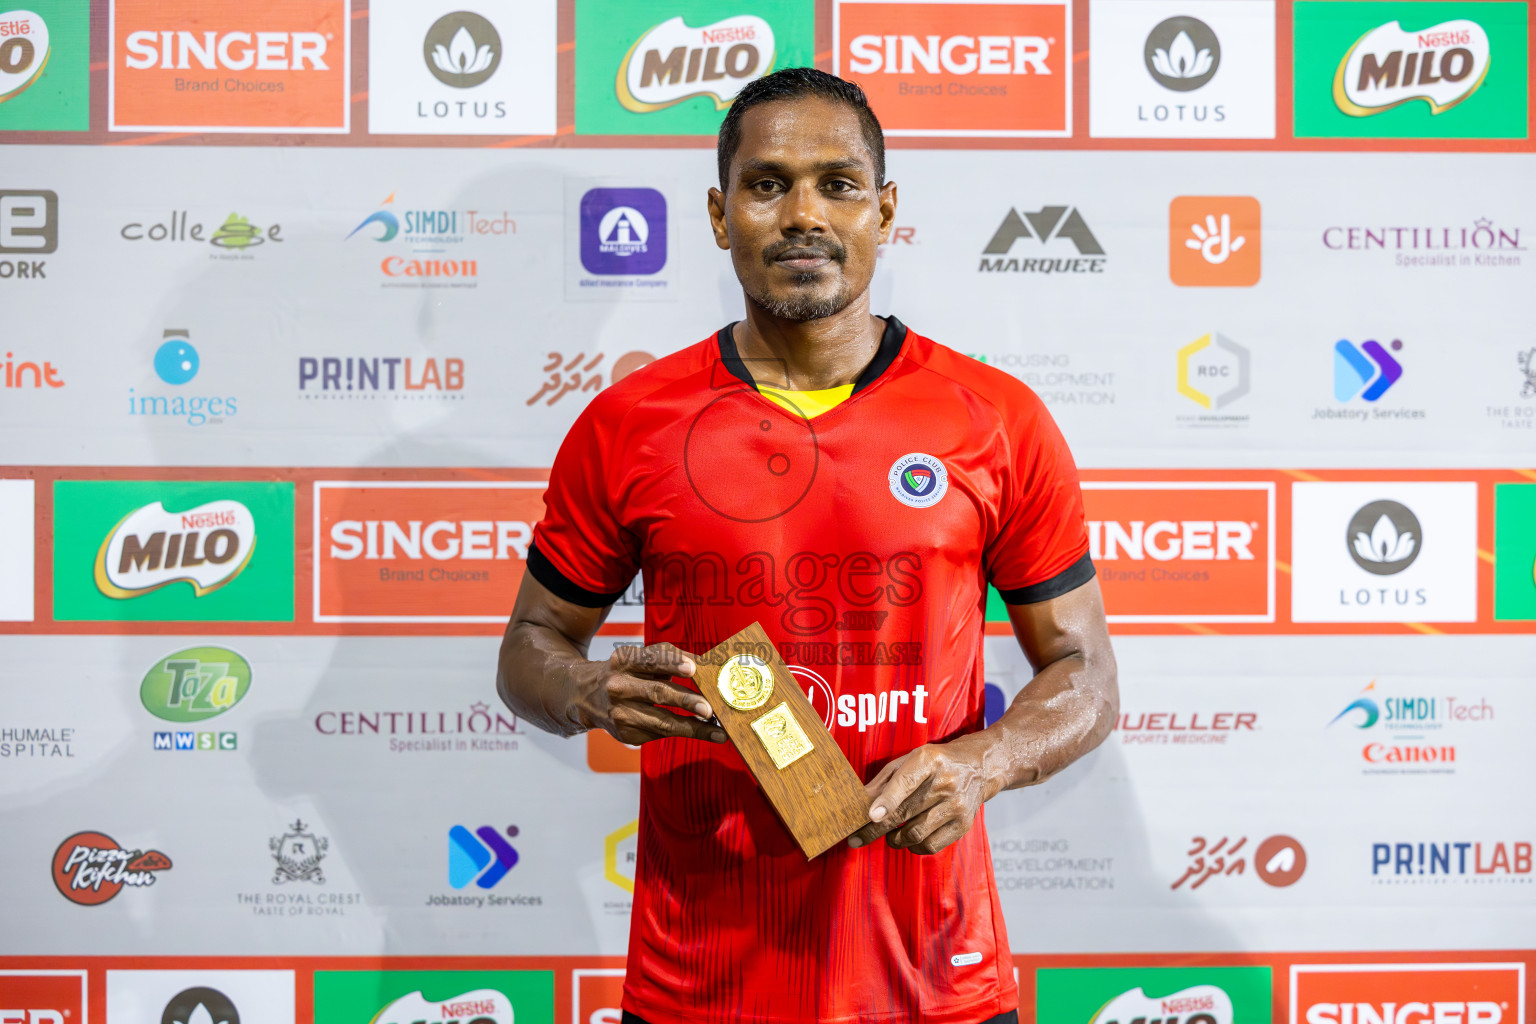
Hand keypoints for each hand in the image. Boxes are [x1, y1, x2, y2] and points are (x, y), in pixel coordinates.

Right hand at [576, 642, 727, 745]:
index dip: (672, 663)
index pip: (650, 660)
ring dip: (693, 728)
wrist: (585, 696)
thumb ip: (670, 658)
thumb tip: (706, 665)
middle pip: (657, 693)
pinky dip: (682, 733)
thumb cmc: (626, 672)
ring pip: (661, 722)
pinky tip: (700, 733)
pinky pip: (658, 734)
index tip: (692, 668)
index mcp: (623, 661)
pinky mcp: (624, 734)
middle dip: (686, 701)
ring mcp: (620, 713)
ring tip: (716, 731)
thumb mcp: (639, 658)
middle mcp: (618, 686)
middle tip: (709, 709)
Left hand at [847, 741, 991, 854]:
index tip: (870, 816)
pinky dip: (914, 847)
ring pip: (916, 833)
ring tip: (889, 835)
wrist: (980, 767)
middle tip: (856, 839)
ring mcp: (957, 805)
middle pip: (905, 812)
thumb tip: (861, 801)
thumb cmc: (937, 763)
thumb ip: (885, 780)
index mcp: (930, 760)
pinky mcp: (963, 824)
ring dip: (895, 839)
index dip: (887, 801)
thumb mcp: (911, 760)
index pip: (906, 782)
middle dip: (876, 829)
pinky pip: (931, 845)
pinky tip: (909, 839)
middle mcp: (946, 782)